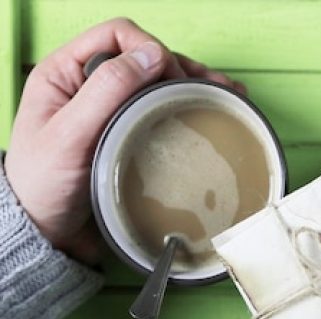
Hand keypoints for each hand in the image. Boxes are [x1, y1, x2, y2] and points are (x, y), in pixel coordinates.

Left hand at [4, 18, 242, 263]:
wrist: (47, 231)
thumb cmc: (44, 185)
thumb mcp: (69, 135)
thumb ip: (106, 91)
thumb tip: (151, 54)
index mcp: (66, 73)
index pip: (117, 36)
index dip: (149, 49)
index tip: (170, 80)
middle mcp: (90, 85)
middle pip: (145, 57)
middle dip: (182, 67)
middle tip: (210, 89)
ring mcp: (112, 111)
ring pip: (158, 82)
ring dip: (193, 84)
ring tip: (225, 94)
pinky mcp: (129, 134)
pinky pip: (161, 110)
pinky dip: (188, 107)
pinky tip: (212, 108)